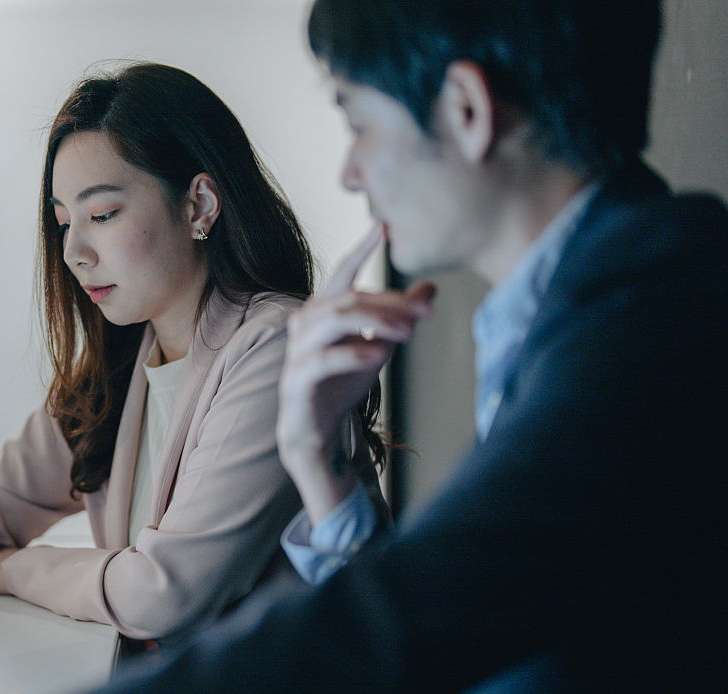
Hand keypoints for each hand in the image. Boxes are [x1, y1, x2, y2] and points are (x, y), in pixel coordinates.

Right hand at [277, 226, 434, 519]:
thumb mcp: (379, 346)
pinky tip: (379, 355)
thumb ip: (399, 318)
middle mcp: (305, 324)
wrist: (316, 431)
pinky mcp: (296, 379)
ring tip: (407, 333)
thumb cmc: (342, 383)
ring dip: (375, 323)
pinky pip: (323, 359)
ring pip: (334, 320)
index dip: (362, 250)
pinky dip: (354, 354)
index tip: (383, 228)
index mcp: (322, 310)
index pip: (342, 274)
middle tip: (423, 313)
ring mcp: (297, 351)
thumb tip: (431, 288)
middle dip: (388, 302)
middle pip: (347, 298)